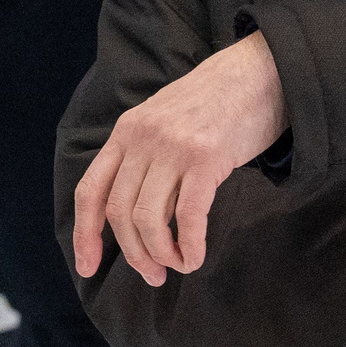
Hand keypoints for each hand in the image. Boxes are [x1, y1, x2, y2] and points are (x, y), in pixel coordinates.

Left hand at [71, 31, 288, 287]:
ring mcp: (173, 147)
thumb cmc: (217, 102)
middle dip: (134, 254)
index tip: (88, 267)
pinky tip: (195, 258)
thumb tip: (138, 214)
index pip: (91, 191)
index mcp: (126, 132)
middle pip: (120, 213)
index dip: (85, 234)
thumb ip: (146, 156)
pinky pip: (187, 216)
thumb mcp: (164, 120)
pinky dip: (189, 246)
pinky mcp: (206, 158)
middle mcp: (142, 139)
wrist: (259, 71)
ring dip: (160, 254)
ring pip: (149, 219)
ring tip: (177, 265)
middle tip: (153, 275)